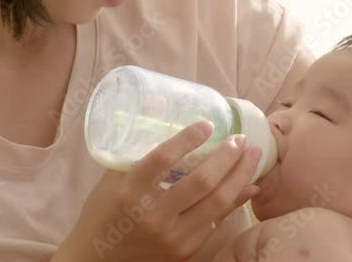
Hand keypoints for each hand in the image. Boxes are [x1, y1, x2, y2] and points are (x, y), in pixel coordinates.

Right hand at [55, 121, 263, 261]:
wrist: (98, 260)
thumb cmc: (104, 212)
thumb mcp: (112, 178)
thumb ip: (137, 150)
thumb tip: (161, 105)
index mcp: (130, 190)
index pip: (163, 158)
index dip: (188, 138)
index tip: (207, 124)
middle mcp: (153, 215)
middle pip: (201, 182)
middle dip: (227, 157)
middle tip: (240, 138)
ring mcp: (172, 236)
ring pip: (217, 203)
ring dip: (240, 176)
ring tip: (252, 155)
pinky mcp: (185, 251)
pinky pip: (218, 222)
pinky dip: (236, 201)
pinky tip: (249, 185)